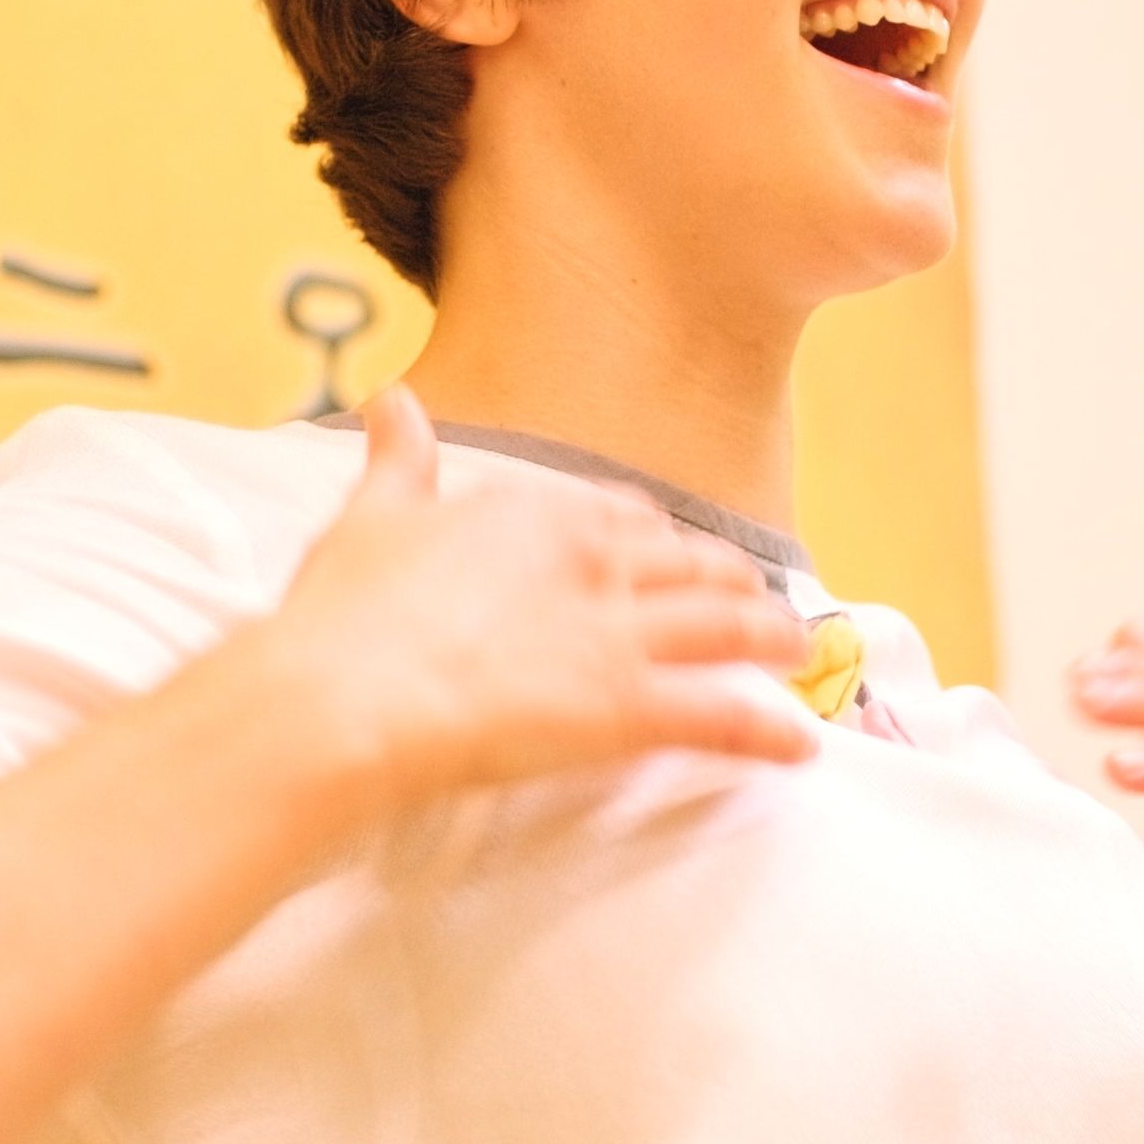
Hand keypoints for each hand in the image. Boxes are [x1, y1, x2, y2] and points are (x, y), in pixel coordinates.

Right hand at [267, 386, 818, 810]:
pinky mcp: (628, 707)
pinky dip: (768, 730)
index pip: (622, 517)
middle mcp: (592, 561)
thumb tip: (392, 399)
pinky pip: (722, 715)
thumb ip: (398, 460)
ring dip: (772, 640)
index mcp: (534, 513)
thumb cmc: (344, 617)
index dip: (653, 539)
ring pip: (727, 627)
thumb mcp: (371, 517)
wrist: (344, 697)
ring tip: (800, 655)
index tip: (666, 554)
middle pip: (692, 566)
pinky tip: (800, 745)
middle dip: (733, 584)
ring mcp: (617, 634)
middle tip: (758, 604)